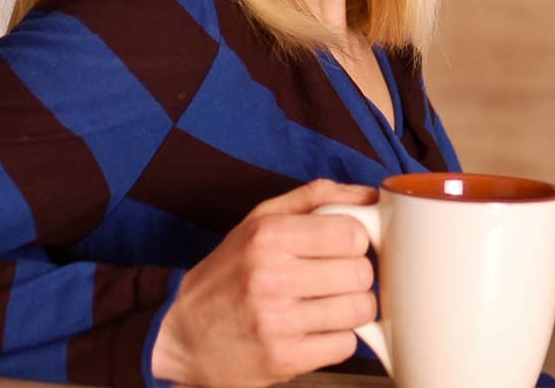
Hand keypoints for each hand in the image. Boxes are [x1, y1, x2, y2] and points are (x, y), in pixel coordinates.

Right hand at [151, 179, 378, 386]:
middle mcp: (270, 277)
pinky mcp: (284, 359)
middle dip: (354, 275)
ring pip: (360, 310)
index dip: (354, 240)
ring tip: (326, 304)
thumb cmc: (228, 274)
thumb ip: (315, 198)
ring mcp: (277, 322)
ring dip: (351, 308)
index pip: (351, 234)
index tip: (341, 247)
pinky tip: (315, 328)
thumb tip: (370, 194)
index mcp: (266, 235)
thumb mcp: (260, 221)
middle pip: (360, 273)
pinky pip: (346, 345)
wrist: (184, 335)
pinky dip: (338, 338)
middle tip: (333, 278)